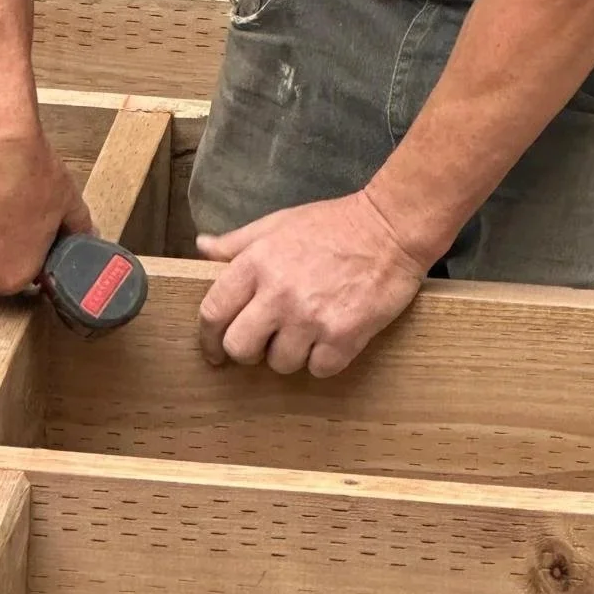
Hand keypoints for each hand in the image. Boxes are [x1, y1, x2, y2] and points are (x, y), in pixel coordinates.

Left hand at [196, 190, 426, 377]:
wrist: (391, 228)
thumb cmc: (334, 224)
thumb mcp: (278, 223)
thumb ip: (237, 242)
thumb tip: (203, 246)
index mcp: (256, 263)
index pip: (213, 312)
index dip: (208, 338)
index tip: (214, 350)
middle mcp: (279, 294)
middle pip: (240, 348)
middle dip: (248, 351)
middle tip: (263, 343)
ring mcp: (311, 318)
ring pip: (280, 364)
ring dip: (290, 355)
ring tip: (305, 333)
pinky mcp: (344, 336)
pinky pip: (319, 369)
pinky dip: (324, 360)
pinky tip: (331, 338)